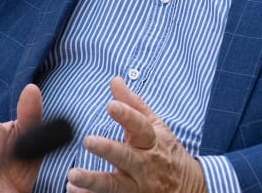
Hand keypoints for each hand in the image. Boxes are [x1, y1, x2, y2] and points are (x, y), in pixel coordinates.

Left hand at [66, 77, 205, 192]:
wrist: (188, 188)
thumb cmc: (166, 151)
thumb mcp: (155, 125)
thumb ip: (132, 104)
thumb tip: (115, 80)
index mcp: (152, 141)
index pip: (141, 126)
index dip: (127, 115)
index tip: (111, 105)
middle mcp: (145, 164)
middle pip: (127, 157)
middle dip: (109, 150)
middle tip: (88, 140)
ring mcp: (138, 186)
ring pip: (116, 185)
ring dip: (93, 181)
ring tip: (72, 174)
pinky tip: (73, 191)